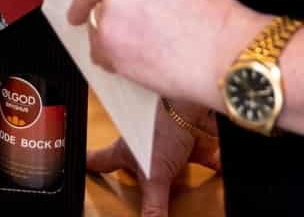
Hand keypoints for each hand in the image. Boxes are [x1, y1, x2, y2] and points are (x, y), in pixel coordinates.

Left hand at [60, 0, 262, 109]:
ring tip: (143, 47)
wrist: (225, 55)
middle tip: (78, 13)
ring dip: (109, 34)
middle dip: (83, 2)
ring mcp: (112, 7)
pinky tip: (140, 60)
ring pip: (96, 21)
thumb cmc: (216, 22)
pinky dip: (111, 58)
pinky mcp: (107, 40)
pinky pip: (99, 50)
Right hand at [88, 102, 221, 216]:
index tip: (82, 163)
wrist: (187, 97)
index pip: (100, 160)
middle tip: (135, 176)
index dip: (90, 163)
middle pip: (134, 155)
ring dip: (181, 164)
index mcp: (125, 150)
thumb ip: (153, 206)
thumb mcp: (154, 175)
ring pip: (169, 152)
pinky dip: (213, 160)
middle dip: (138, 166)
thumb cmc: (160, 123)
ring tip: (187, 179)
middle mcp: (143, 139)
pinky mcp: (190, 130)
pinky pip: (202, 149)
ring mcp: (166, 132)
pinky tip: (221, 169)